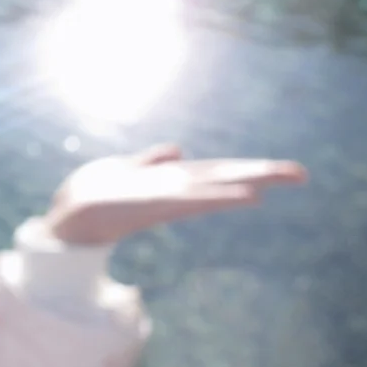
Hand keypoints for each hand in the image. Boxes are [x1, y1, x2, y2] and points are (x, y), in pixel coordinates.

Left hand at [46, 144, 307, 246]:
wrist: (65, 216)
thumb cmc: (95, 194)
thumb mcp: (124, 168)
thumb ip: (150, 161)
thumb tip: (178, 150)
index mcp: (170, 181)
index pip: (217, 171)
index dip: (249, 168)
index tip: (285, 170)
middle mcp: (174, 191)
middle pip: (224, 178)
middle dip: (261, 174)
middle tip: (301, 173)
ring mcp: (164, 200)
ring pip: (212, 190)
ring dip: (242, 186)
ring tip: (274, 185)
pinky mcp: (151, 206)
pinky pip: (191, 202)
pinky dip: (218, 199)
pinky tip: (243, 199)